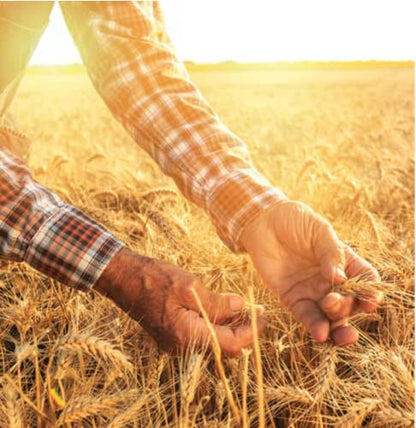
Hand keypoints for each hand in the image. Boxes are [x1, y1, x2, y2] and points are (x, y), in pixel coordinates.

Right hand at [95, 248, 264, 355]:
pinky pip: (201, 335)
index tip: (264, 316)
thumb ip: (218, 303)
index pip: (231, 345)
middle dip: (243, 331)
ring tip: (245, 308)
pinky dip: (215, 324)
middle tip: (257, 312)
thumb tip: (242, 308)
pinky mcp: (173, 334)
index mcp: (188, 336)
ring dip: (230, 327)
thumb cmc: (155, 279)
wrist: (124, 279)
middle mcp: (182, 346)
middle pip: (224, 347)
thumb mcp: (191, 287)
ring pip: (213, 341)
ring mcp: (176, 342)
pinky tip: (223, 308)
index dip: (252, 333)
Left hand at [240, 200, 382, 345]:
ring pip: (331, 317)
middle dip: (346, 308)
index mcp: (344, 262)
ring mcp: (312, 291)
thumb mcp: (318, 231)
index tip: (370, 301)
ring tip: (333, 330)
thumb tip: (340, 279)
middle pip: (349, 303)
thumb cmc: (294, 221)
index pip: (365, 281)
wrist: (263, 221)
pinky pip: (306, 317)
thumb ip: (331, 253)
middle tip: (333, 300)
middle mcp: (331, 281)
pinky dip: (315, 327)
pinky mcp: (292, 298)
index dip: (371, 293)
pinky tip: (320, 333)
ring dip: (336, 326)